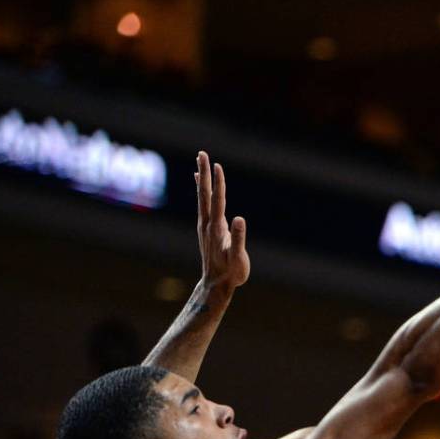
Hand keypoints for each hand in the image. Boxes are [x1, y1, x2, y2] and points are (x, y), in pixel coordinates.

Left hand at [196, 151, 249, 288]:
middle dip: (204, 173)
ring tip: (199, 163)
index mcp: (217, 228)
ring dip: (201, 179)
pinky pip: (203, 205)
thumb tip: (240, 219)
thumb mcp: (238, 258)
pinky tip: (201, 186)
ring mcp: (205, 226)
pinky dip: (202, 192)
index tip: (217, 165)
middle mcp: (208, 223)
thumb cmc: (231, 273)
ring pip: (202, 198)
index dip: (218, 183)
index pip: (217, 200)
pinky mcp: (206, 229)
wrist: (216, 285)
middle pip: (205, 193)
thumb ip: (239, 238)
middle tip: (202, 153)